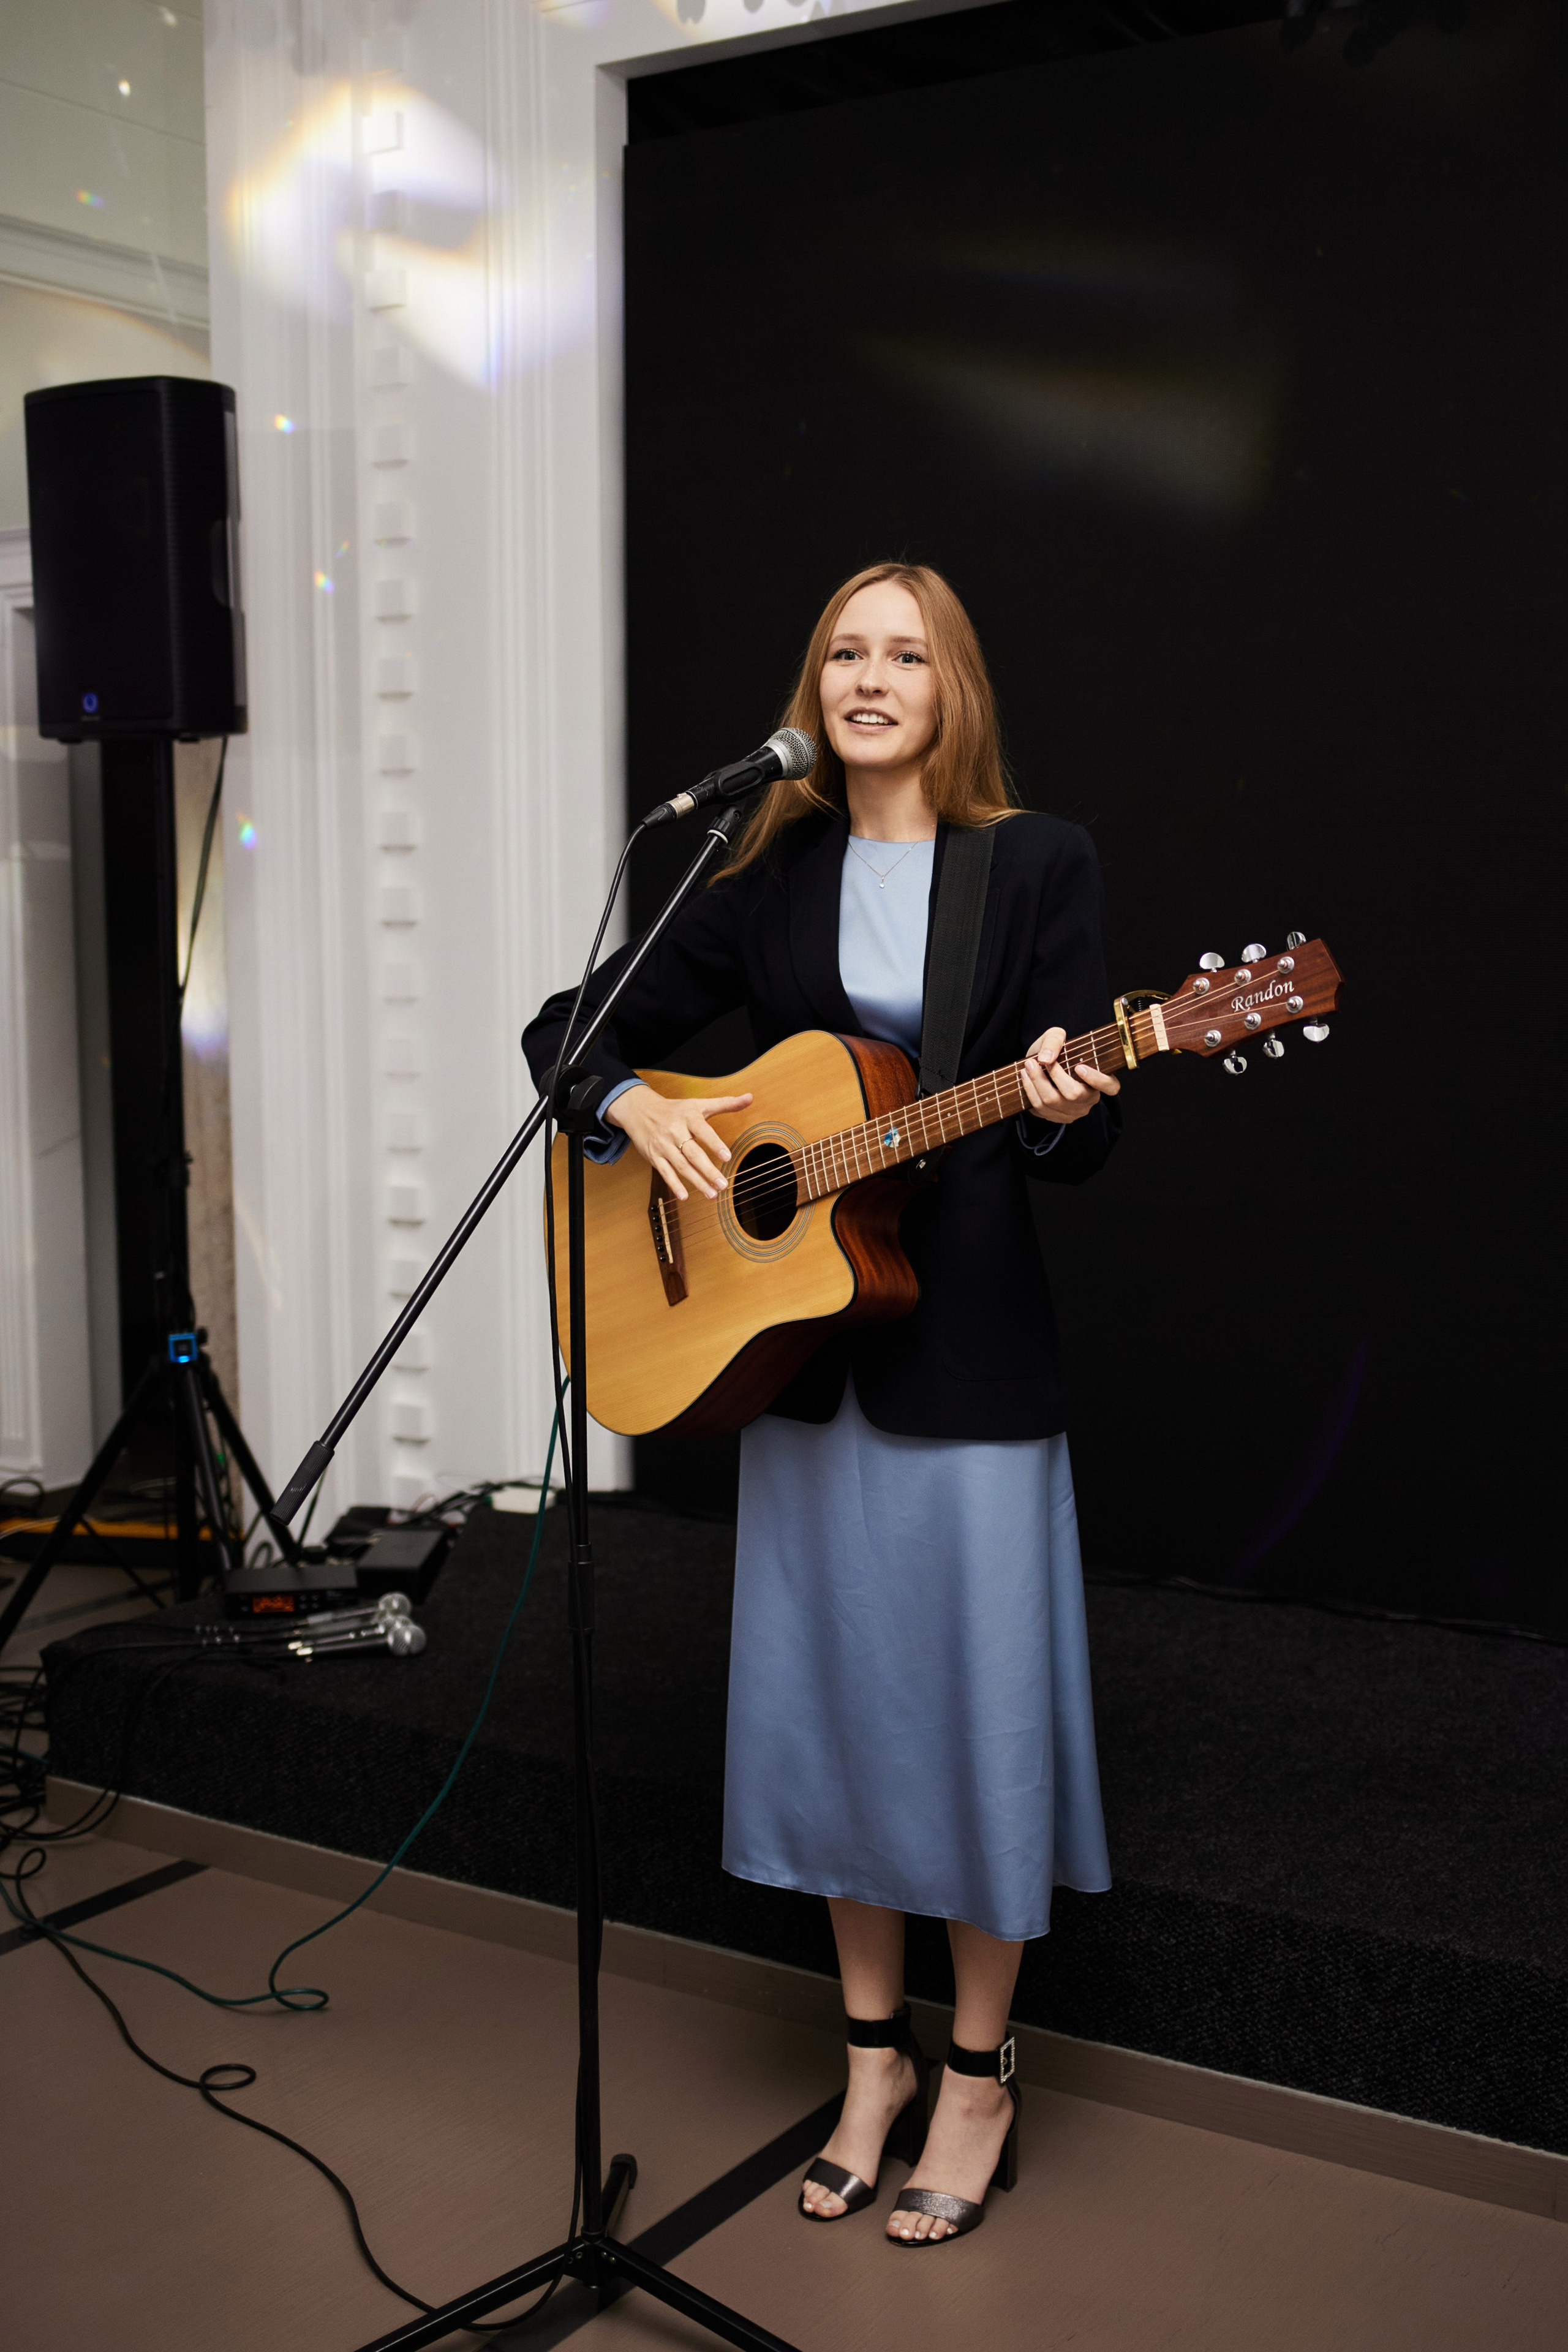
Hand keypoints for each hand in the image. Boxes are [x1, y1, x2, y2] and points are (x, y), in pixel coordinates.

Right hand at [605, 1082, 753, 1200]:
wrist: (640, 1110)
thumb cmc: (675, 1109)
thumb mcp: (699, 1104)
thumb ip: (726, 1103)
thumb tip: (750, 1097)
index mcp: (688, 1117)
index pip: (703, 1131)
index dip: (715, 1144)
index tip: (727, 1157)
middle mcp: (675, 1131)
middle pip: (693, 1153)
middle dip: (708, 1170)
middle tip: (722, 1184)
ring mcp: (663, 1145)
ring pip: (681, 1166)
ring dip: (697, 1182)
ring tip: (712, 1194)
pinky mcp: (654, 1156)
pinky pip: (664, 1172)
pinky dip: (674, 1185)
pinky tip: (684, 1196)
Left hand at [1019, 1026, 1120, 1123]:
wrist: (1040, 1065)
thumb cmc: (1055, 1051)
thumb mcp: (1056, 1036)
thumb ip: (1054, 1041)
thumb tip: (1046, 1059)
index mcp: (1100, 1080)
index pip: (1110, 1086)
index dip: (1097, 1079)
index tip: (1079, 1067)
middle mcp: (1089, 1099)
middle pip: (1074, 1094)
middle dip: (1053, 1075)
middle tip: (1036, 1061)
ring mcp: (1074, 1112)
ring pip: (1053, 1102)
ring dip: (1036, 1083)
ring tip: (1027, 1066)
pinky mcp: (1057, 1117)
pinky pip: (1042, 1110)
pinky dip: (1030, 1093)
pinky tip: (1025, 1079)